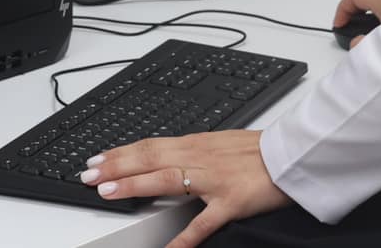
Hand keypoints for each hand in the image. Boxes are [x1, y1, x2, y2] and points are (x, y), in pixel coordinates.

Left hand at [82, 129, 291, 247]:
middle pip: (149, 158)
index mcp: (196, 144)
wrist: (293, 156)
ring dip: (133, 185)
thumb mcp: (220, 144)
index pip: (149, 146)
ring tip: (107, 191)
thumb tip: (166, 157)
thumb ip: (193, 152)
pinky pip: (203, 223)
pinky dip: (182, 237)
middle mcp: (199, 157)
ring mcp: (213, 180)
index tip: (97, 159)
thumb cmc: (258, 153)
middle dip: (115, 165)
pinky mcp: (231, 202)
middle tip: (88, 174)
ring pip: (166, 179)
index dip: (120, 153)